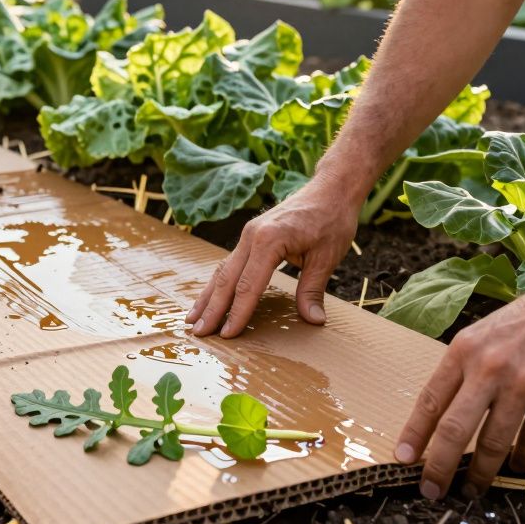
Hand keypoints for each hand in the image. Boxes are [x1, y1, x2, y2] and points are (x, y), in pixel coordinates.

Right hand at [186, 179, 359, 337]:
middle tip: (198, 334)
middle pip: (226, 279)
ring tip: (192, 319)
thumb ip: (313, 289)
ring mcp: (248, 234)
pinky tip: (210, 297)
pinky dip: (218, 282)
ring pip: (222, 270)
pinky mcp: (250, 235)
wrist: (331, 188)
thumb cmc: (331, 219)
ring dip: (207, 296)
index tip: (228, 335)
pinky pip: (229, 262)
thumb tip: (314, 320)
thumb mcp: (327, 257)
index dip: (237, 313)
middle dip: (212, 309)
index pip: (248, 285)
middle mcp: (251, 236)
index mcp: (269, 240)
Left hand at [393, 273, 524, 498]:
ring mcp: (524, 385)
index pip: (430, 400)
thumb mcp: (485, 332)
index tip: (402, 458)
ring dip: (481, 473)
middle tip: (430, 491)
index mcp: (464, 350)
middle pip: (454, 429)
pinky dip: (523, 458)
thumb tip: (443, 408)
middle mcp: (489, 369)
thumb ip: (465, 367)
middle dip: (438, 467)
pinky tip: (517, 466)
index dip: (414, 434)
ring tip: (473, 489)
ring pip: (493, 443)